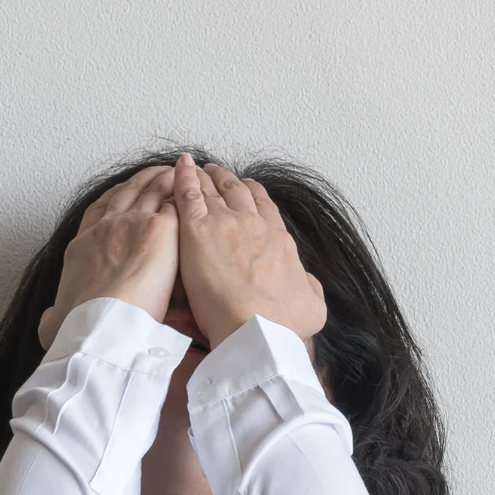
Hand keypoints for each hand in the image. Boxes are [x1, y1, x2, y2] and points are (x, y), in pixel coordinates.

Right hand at [38, 165, 178, 348]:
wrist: (102, 322)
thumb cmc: (82, 325)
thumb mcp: (57, 317)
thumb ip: (57, 313)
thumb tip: (51, 319)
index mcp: (82, 246)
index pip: (96, 212)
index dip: (110, 200)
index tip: (120, 194)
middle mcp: (105, 228)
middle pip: (125, 193)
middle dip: (140, 181)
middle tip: (152, 174)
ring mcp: (132, 224)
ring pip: (150, 190)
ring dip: (162, 179)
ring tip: (174, 172)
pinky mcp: (159, 229)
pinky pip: (174, 202)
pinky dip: (183, 194)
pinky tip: (193, 190)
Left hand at [172, 153, 326, 347]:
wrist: (258, 328)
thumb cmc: (283, 324)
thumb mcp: (313, 307)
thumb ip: (310, 288)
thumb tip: (307, 282)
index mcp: (280, 241)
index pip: (266, 208)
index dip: (256, 195)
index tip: (249, 189)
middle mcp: (255, 225)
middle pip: (239, 192)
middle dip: (228, 180)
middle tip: (218, 173)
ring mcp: (226, 223)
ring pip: (213, 188)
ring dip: (205, 176)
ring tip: (197, 167)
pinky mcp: (197, 230)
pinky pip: (188, 193)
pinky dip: (184, 176)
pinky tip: (180, 166)